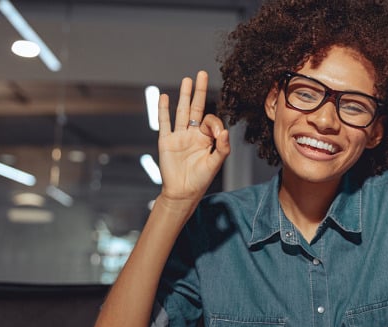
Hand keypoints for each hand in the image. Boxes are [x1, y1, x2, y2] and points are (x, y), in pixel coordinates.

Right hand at [157, 71, 229, 202]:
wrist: (182, 192)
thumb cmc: (200, 179)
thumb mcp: (215, 163)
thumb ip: (222, 147)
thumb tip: (224, 131)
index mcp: (206, 138)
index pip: (210, 120)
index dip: (214, 123)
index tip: (216, 133)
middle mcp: (192, 134)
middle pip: (196, 108)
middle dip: (199, 91)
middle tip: (202, 74)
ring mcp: (178, 136)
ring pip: (181, 111)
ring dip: (184, 95)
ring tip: (187, 80)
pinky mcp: (166, 140)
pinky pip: (164, 122)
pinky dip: (163, 109)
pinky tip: (164, 97)